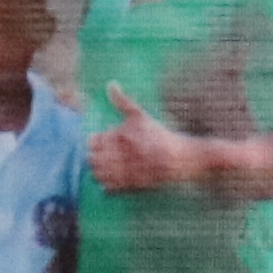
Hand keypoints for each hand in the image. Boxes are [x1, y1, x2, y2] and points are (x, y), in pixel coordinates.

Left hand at [80, 86, 194, 193]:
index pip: (93, 141)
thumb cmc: (158, 135)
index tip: (101, 142)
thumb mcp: (140, 115)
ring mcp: (126, 171)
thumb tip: (110, 84)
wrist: (179, 158)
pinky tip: (111, 180)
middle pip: (93, 159)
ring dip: (99, 171)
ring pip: (98, 174)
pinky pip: (109, 188)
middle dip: (95, 157)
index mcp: (121, 136)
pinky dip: (106, 185)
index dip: (94, 143)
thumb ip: (122, 101)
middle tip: (104, 156)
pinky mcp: (131, 185)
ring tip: (107, 167)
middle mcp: (122, 154)